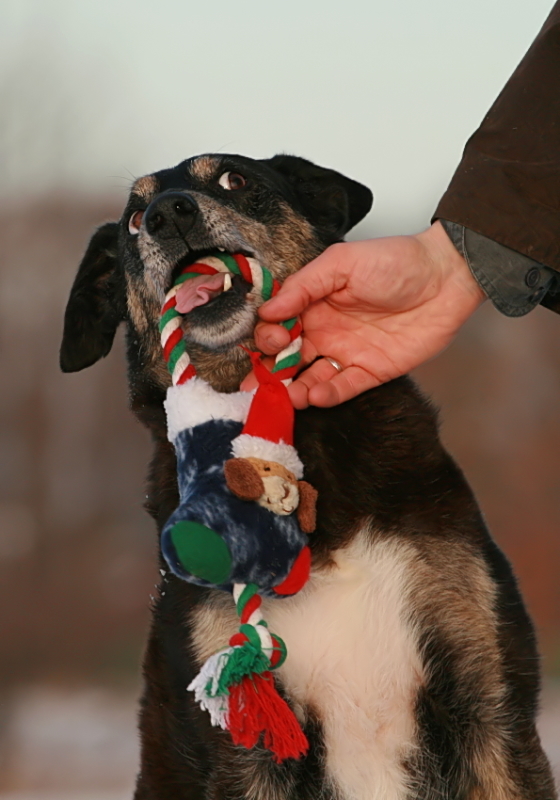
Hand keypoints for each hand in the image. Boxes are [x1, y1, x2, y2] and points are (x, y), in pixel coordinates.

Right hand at [241, 221, 484, 407]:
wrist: (445, 277)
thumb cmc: (395, 261)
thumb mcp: (341, 263)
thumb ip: (303, 286)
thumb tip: (268, 310)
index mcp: (313, 304)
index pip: (278, 327)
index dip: (268, 336)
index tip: (270, 339)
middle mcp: (325, 331)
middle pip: (288, 358)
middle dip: (273, 371)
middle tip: (266, 379)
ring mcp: (347, 353)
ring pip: (311, 378)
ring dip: (296, 389)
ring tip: (289, 395)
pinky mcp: (371, 372)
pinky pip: (343, 389)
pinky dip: (328, 395)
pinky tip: (316, 396)